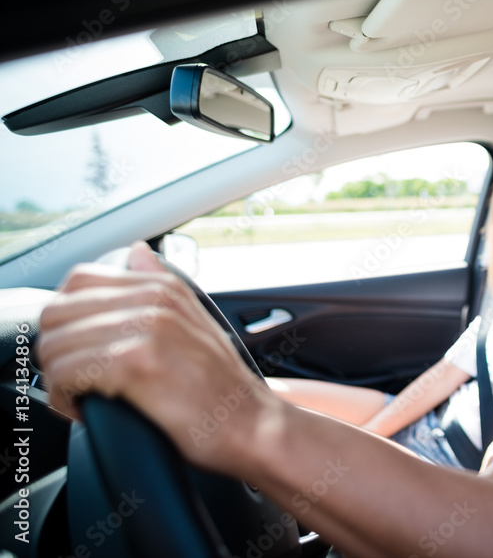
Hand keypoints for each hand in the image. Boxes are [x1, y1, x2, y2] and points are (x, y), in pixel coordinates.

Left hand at [36, 241, 276, 474]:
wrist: (251, 425)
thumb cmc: (222, 386)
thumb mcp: (194, 321)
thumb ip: (160, 284)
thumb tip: (137, 251)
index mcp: (163, 286)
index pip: (79, 281)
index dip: (66, 319)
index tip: (79, 349)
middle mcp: (154, 299)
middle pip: (57, 312)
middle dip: (56, 351)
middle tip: (75, 379)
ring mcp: (146, 327)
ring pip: (56, 345)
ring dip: (58, 379)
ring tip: (82, 397)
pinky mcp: (136, 361)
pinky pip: (67, 373)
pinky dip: (65, 398)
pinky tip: (86, 408)